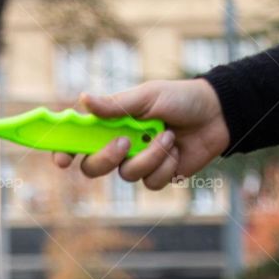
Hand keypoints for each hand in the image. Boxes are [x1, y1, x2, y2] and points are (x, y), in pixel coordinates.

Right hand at [54, 78, 230, 190]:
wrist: (217, 114)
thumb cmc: (180, 99)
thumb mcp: (147, 95)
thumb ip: (115, 104)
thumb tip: (83, 99)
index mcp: (110, 123)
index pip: (77, 140)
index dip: (63, 151)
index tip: (62, 160)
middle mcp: (118, 146)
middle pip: (92, 167)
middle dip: (106, 158)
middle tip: (125, 142)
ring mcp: (137, 163)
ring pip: (126, 176)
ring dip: (149, 156)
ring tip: (169, 136)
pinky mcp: (157, 176)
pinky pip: (150, 183)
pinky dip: (165, 165)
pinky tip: (177, 150)